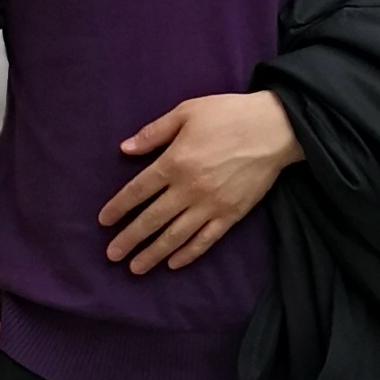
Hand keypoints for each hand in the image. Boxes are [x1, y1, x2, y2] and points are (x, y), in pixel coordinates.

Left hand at [100, 91, 302, 274]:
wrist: (275, 128)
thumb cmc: (229, 114)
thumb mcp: (187, 111)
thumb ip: (155, 132)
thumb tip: (125, 148)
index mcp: (175, 161)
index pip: (138, 190)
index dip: (118, 207)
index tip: (104, 221)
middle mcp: (189, 188)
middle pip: (152, 219)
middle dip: (129, 239)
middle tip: (111, 255)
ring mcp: (211, 205)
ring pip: (175, 236)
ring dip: (153, 253)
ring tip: (135, 268)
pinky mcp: (231, 215)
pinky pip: (205, 240)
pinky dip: (188, 254)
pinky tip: (173, 264)